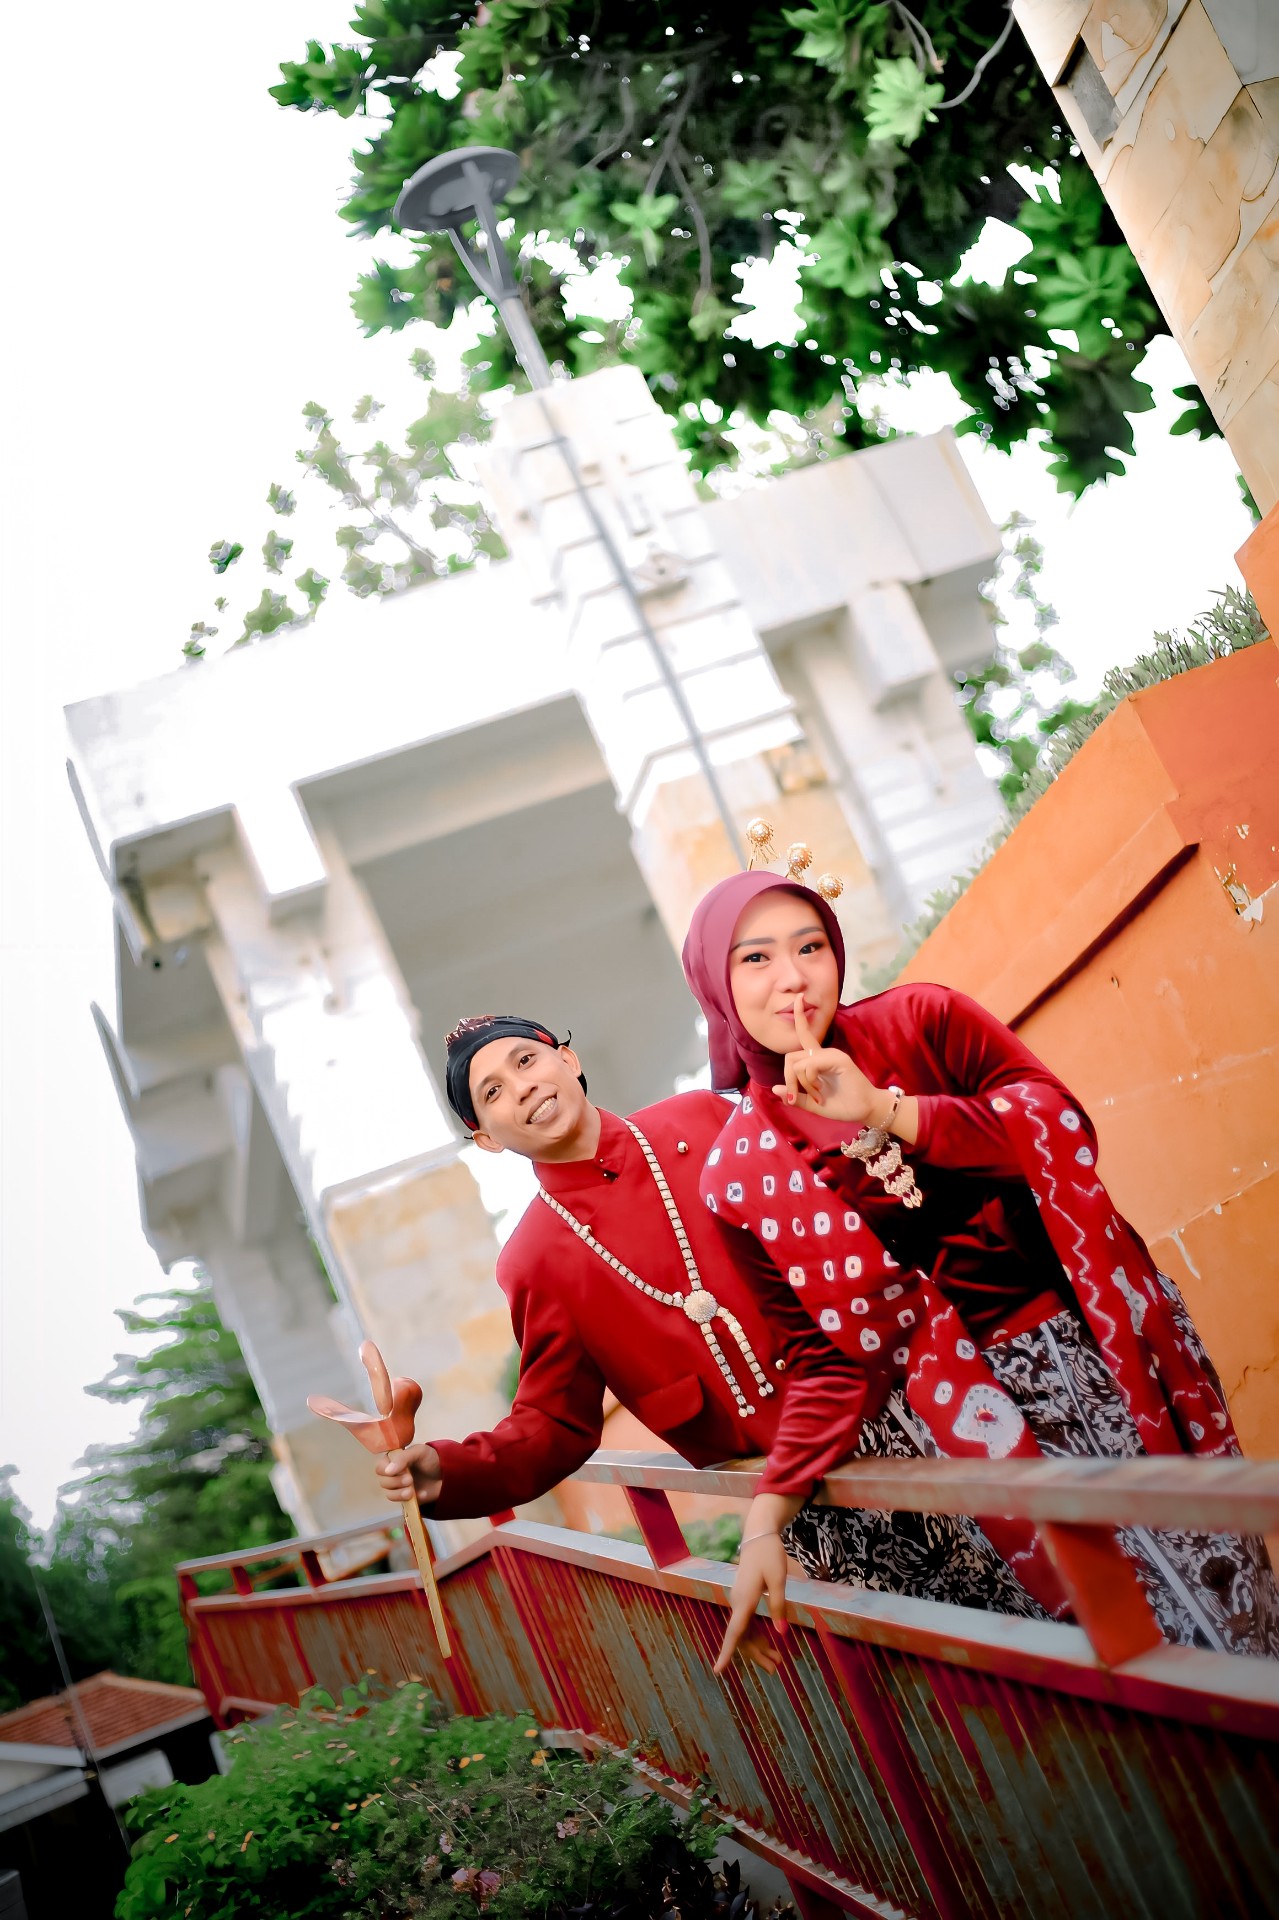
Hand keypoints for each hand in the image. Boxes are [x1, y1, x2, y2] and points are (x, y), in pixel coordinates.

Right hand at [376, 1442, 441, 1507]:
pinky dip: (407, 1499)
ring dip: (399, 1493)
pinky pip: (400, 1503)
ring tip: (412, 1490)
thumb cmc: (431, 1459)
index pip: (380, 1467)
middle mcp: (393, 1474)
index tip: (400, 1470)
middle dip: (395, 1482)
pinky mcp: (405, 1499)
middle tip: (410, 1479)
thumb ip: (403, 1458)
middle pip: (382, 1482)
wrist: (446, 1475)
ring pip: (389, 1494)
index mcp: (393, 1460)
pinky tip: (419, 1494)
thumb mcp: (419, 1452)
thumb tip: (387, 1471)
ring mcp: (398, 1488)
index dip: (386, 1470)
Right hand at [714, 1534, 790, 1674]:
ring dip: (758, 1647)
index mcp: (744, 1600)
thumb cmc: (769, 1555)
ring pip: (744, 1631)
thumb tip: (781, 1633)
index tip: (718, 1671)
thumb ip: (779, 1606)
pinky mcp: (743, 1599)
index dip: (726, 1652)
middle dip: (756, 1655)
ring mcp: (739, 1601)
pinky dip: (757, 1635)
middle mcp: (737, 1603)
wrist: (758, 1536)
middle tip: (776, 1668)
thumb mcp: (778, 1579)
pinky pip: (746, 1623)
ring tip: (776, 1661)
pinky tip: (768, 1642)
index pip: (734, 1632)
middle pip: (742, 1637)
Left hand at [774, 999, 880, 1124]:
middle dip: (788, 1079)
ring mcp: (831, 1054)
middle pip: (790, 1056)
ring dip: (801, 1084)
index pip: (804, 1034)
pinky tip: (821, 1092)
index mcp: (817, 1059)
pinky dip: (809, 1082)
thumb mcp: (813, 1104)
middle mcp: (823, 1053)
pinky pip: (809, 1066)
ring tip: (817, 1096)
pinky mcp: (837, 1059)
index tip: (798, 998)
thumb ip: (795, 1097)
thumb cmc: (842, 1105)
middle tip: (795, 1098)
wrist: (866, 1110)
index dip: (799, 1017)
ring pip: (798, 1063)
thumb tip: (774, 1089)